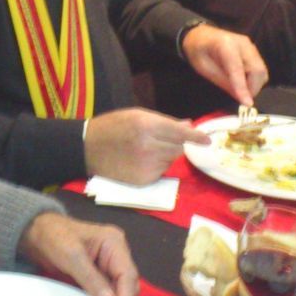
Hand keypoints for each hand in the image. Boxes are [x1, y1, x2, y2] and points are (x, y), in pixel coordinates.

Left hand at [17, 211, 138, 295]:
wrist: (37, 233)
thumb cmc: (54, 236)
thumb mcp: (72, 256)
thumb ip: (91, 278)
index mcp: (114, 243)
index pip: (127, 273)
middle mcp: (116, 253)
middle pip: (127, 282)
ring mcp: (108, 264)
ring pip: (119, 289)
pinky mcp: (99, 273)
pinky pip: (107, 290)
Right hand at [83, 108, 209, 184]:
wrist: (87, 148)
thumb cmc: (112, 127)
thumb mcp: (136, 115)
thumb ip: (164, 121)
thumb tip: (188, 125)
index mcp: (146, 126)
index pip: (180, 133)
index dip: (195, 137)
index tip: (208, 140)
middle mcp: (149, 147)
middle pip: (178, 147)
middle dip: (178, 143)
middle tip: (163, 139)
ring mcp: (146, 166)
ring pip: (171, 160)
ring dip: (167, 154)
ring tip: (147, 148)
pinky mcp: (143, 180)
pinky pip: (162, 171)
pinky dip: (158, 166)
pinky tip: (142, 160)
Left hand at [180, 24, 267, 105]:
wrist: (200, 35)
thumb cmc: (198, 52)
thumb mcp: (204, 69)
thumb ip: (223, 82)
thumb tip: (240, 98)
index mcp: (226, 44)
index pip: (238, 69)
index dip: (243, 88)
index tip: (247, 104)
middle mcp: (243, 43)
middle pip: (258, 69)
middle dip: (253, 88)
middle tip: (241, 99)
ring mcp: (250, 46)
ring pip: (262, 70)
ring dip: (255, 85)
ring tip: (240, 90)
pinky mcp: (254, 51)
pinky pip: (260, 69)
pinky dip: (255, 80)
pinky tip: (242, 82)